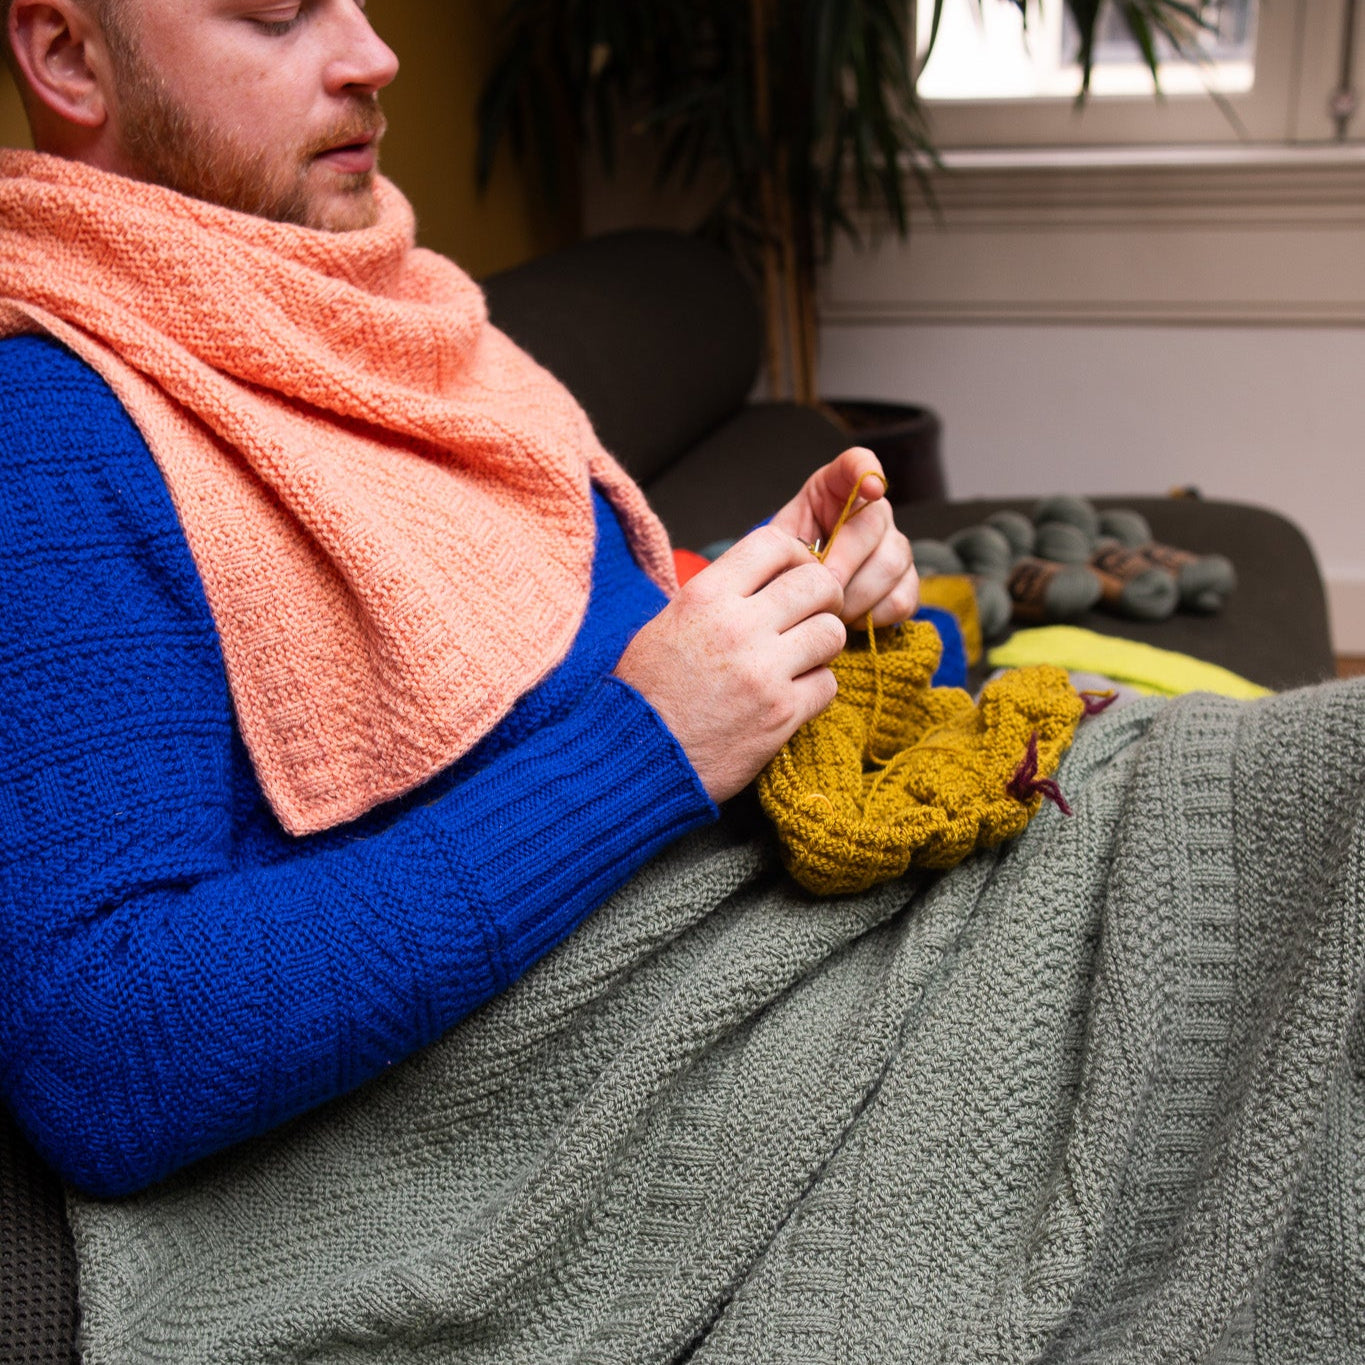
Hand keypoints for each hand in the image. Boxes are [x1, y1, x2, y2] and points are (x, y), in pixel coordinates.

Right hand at [614, 526, 845, 802]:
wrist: (636, 759)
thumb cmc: (646, 692)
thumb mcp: (667, 623)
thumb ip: (718, 596)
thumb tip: (765, 577)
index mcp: (705, 596)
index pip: (776, 543)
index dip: (798, 554)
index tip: (796, 574)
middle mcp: (738, 626)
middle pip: (819, 583)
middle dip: (824, 598)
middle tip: (812, 615)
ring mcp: (763, 672)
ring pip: (832, 632)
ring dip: (823, 644)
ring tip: (802, 657)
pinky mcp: (781, 715)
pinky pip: (828, 683)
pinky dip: (816, 688)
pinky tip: (792, 694)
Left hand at [770, 447, 917, 626]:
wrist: (799, 594)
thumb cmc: (786, 564)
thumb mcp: (774, 546)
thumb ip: (784, 545)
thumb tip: (806, 567)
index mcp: (836, 490)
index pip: (857, 463)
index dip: (866, 470)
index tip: (870, 486)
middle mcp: (874, 511)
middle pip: (874, 525)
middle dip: (844, 564)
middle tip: (821, 590)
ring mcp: (895, 546)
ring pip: (890, 565)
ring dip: (856, 596)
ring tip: (829, 611)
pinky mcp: (907, 583)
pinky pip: (901, 599)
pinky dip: (873, 616)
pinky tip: (850, 618)